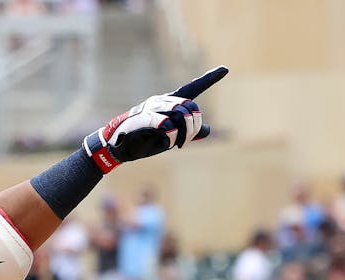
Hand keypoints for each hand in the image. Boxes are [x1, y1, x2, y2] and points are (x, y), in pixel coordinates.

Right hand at [83, 66, 227, 172]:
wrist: (118, 146)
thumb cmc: (143, 140)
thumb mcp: (170, 137)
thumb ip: (188, 133)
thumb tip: (207, 130)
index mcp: (170, 103)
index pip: (192, 89)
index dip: (210, 79)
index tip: (226, 69)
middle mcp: (163, 101)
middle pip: (191, 107)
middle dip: (194, 126)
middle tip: (185, 142)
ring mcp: (153, 107)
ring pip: (182, 114)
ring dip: (184, 133)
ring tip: (175, 144)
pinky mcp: (144, 118)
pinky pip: (167, 123)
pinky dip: (172, 133)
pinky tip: (168, 138)